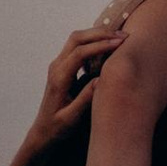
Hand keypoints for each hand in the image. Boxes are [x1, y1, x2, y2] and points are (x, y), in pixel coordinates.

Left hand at [31, 21, 122, 146]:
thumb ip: (86, 99)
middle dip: (101, 33)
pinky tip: (108, 46)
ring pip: (77, 39)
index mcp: (59, 78)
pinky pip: (78, 46)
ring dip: (98, 35)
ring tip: (119, 38)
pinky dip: (94, 42)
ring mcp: (58, 65)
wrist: (43, 131)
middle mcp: (56, 67)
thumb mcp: (72, 118)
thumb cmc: (57, 128)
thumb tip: (101, 80)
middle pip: (77, 38)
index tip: (119, 44)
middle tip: (123, 36)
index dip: (100, 45)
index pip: (80, 52)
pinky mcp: (63, 66)